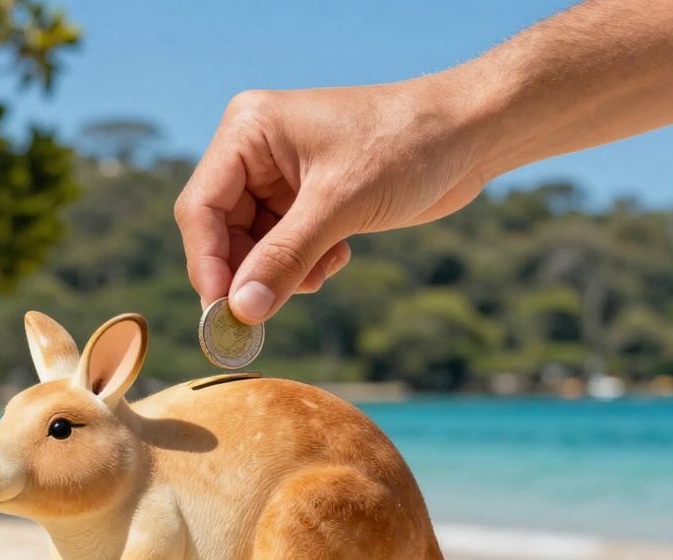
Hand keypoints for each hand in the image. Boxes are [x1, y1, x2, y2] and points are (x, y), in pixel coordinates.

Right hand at [175, 78, 488, 322]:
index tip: (222, 313)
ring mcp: (281, 176)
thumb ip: (285, 258)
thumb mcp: (340, 205)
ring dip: (281, 273)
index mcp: (248, 131)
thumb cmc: (407, 146)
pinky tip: (338, 258)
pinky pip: (282, 247)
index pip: (201, 207)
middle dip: (248, 272)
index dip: (207, 263)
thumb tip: (241, 311)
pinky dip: (304, 265)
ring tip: (322, 273)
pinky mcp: (307, 198)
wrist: (471, 133)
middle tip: (262, 315)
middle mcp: (255, 150)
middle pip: (221, 231)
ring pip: (253, 246)